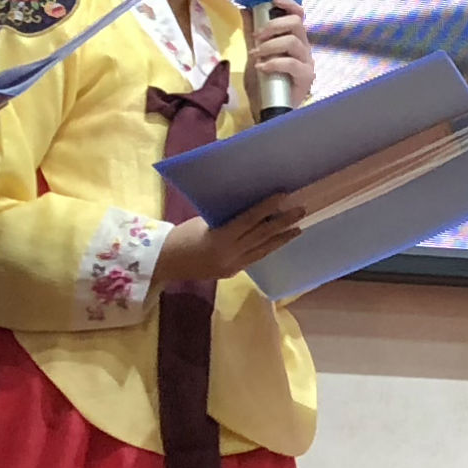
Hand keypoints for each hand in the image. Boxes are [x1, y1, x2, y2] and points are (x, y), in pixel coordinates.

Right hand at [158, 196, 307, 288]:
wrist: (166, 262)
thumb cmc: (182, 236)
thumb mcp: (204, 223)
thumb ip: (228, 220)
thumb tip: (251, 212)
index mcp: (221, 238)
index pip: (250, 220)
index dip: (268, 207)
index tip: (284, 195)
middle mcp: (231, 254)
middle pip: (262, 235)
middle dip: (283, 223)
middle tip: (301, 210)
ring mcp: (233, 265)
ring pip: (263, 250)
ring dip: (282, 238)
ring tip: (298, 228)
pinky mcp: (232, 272)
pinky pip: (255, 258)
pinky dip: (268, 248)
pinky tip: (278, 241)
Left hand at [246, 0, 316, 107]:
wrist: (268, 109)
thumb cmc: (264, 82)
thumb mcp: (255, 54)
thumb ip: (253, 34)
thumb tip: (246, 11)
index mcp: (295, 40)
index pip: (299, 15)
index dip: (289, 4)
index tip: (273, 0)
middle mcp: (304, 48)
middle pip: (297, 24)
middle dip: (274, 25)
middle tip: (257, 36)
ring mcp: (307, 62)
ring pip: (293, 41)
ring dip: (270, 45)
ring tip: (256, 54)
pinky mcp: (306, 77)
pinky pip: (292, 63)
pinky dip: (274, 62)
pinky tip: (261, 67)